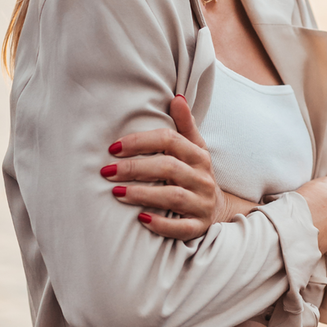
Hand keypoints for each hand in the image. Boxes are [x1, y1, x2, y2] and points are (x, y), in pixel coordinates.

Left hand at [101, 97, 254, 239]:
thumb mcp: (195, 148)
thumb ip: (184, 125)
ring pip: (174, 196)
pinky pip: (182, 227)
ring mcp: (202, 203)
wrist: (219, 210)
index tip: (113, 148)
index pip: (170, 140)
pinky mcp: (199, 226)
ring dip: (143, 194)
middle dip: (135, 169)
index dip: (140, 142)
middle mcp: (202, 178)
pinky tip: (141, 219)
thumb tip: (175, 98)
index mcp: (198, 155)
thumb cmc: (196, 174)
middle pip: (168, 168)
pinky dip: (162, 224)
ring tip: (116, 194)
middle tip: (107, 172)